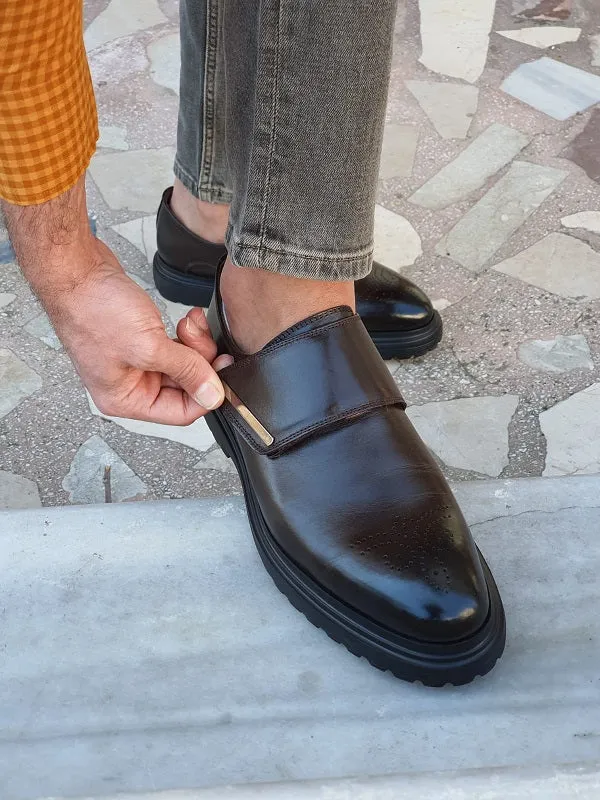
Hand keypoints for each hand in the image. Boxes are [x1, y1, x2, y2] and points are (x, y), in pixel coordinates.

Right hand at [43, 239, 229, 424]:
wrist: (78, 271)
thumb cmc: (94, 310)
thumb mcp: (148, 347)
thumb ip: (186, 372)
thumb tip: (213, 395)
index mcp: (125, 399)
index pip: (180, 412)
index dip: (205, 394)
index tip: (222, 372)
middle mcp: (130, 385)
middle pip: (185, 387)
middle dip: (200, 362)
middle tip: (204, 342)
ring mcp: (136, 362)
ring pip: (184, 364)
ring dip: (196, 344)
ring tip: (189, 325)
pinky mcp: (142, 340)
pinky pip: (177, 346)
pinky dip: (188, 334)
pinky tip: (187, 320)